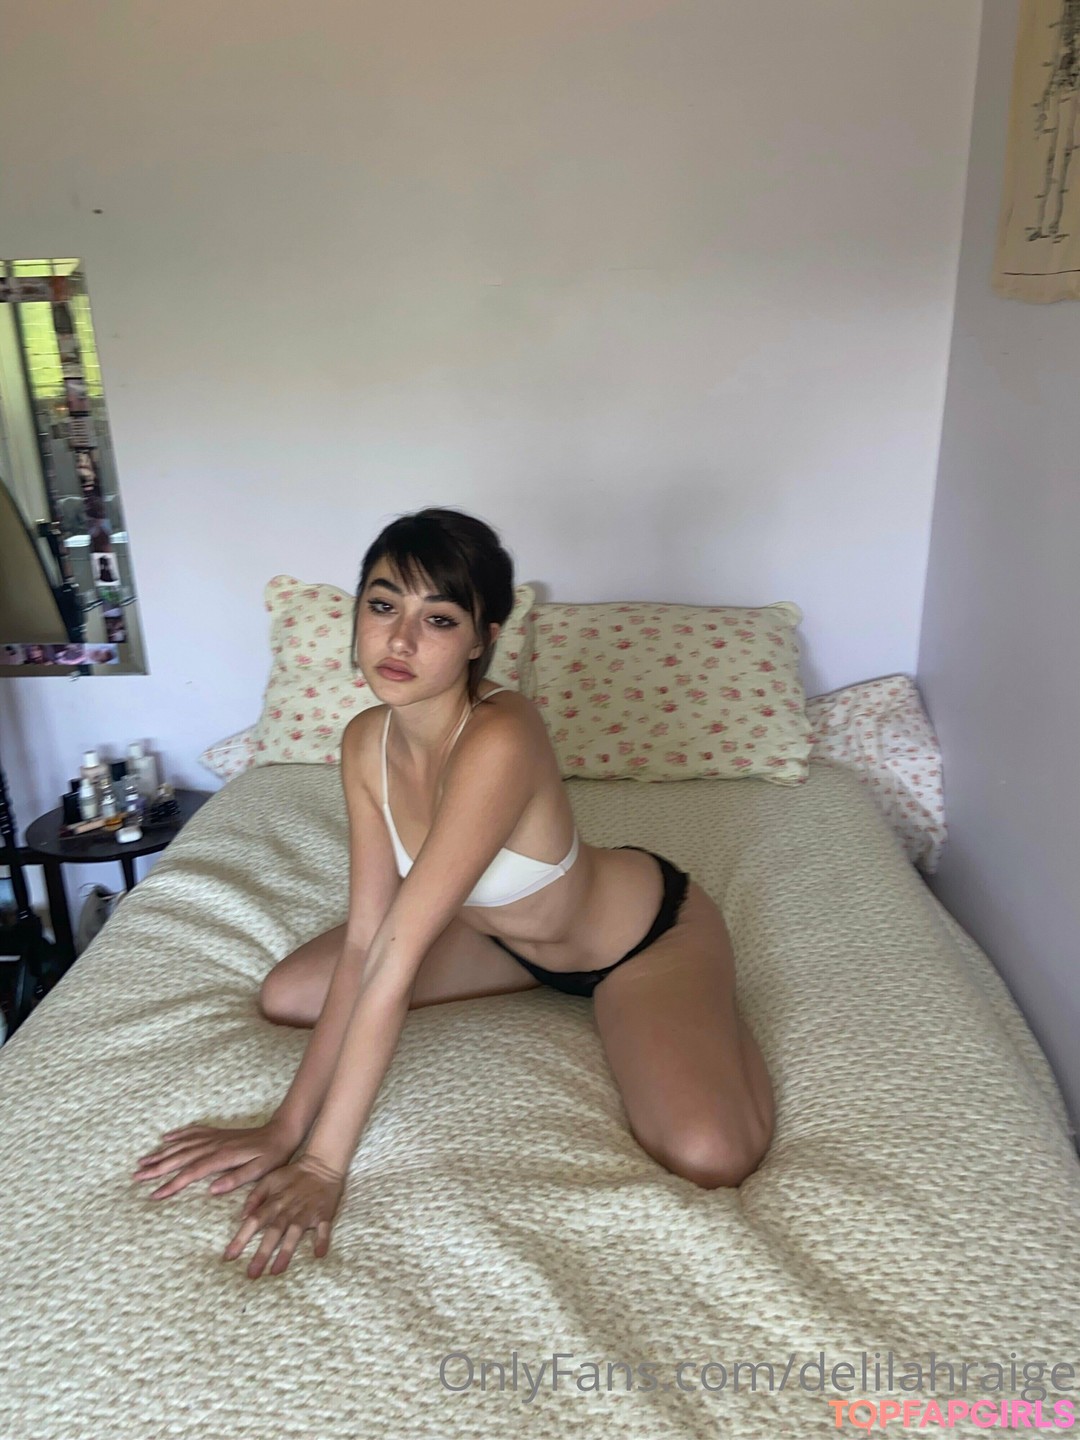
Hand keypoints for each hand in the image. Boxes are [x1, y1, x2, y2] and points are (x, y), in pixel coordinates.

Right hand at [132, 1120, 296, 1199]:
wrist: (282, 1132)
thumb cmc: (272, 1156)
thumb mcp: (260, 1171)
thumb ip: (236, 1179)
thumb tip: (212, 1190)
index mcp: (222, 1157)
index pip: (191, 1173)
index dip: (171, 1184)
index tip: (154, 1194)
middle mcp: (214, 1145)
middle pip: (180, 1157)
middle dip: (157, 1168)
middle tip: (136, 1176)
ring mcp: (214, 1137)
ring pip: (182, 1145)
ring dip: (162, 1152)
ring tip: (142, 1160)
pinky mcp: (218, 1133)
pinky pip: (194, 1132)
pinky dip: (178, 1135)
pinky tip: (166, 1138)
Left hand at [222, 1154, 344, 1278]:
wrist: (323, 1164)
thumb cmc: (292, 1175)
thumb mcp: (270, 1179)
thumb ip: (255, 1196)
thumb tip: (242, 1216)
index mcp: (274, 1201)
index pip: (254, 1221)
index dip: (241, 1238)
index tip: (229, 1257)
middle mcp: (288, 1209)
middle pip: (273, 1232)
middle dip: (262, 1253)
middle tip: (252, 1274)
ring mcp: (306, 1212)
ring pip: (295, 1233)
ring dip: (286, 1251)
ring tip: (276, 1271)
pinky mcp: (324, 1214)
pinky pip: (323, 1228)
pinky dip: (322, 1240)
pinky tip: (319, 1254)